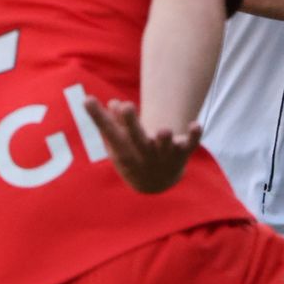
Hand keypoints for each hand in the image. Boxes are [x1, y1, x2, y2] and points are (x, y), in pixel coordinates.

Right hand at [84, 98, 202, 193]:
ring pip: (165, 147)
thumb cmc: (132, 157)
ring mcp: (165, 155)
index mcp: (125, 153)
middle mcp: (145, 155)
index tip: (88, 100)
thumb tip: (112, 102)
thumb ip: (110, 124)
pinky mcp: (183, 152)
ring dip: (164, 140)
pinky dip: (194, 136)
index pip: (110, 134)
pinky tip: (196, 125)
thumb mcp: (117, 146)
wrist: (156, 183)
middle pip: (137, 139)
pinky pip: (191, 145)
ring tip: (163, 131)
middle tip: (125, 106)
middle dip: (131, 124)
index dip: (98, 118)